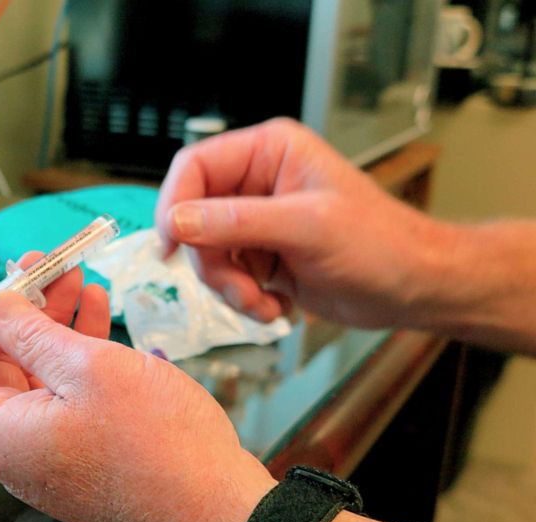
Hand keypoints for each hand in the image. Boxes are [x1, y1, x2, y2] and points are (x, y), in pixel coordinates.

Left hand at [0, 259, 275, 521]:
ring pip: (37, 379)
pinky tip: (103, 315)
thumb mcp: (89, 369)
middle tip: (43, 269)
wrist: (220, 516)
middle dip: (17, 315)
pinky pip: (68, 398)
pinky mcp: (88, 456)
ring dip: (54, 327)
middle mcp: (17, 452)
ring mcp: (54, 456)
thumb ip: (32, 334)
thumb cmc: (156, 444)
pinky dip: (79, 356)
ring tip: (80, 280)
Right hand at [155, 118, 446, 327]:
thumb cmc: (380, 244)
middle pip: (193, 219)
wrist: (413, 287)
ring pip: (206, 256)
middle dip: (212, 263)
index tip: (170, 245)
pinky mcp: (261, 257)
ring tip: (263, 304)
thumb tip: (178, 220)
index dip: (175, 205)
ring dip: (230, 290)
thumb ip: (237, 221)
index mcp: (269, 153)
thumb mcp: (307, 226)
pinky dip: (244, 301)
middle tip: (240, 290)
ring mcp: (257, 223)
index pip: (195, 167)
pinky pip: (226, 280)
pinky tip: (277, 306)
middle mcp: (257, 183)